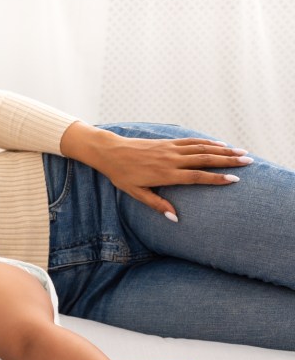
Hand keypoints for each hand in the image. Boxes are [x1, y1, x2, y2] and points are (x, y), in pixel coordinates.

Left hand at [60, 122, 252, 218]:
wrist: (111, 152)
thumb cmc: (122, 175)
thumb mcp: (136, 193)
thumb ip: (157, 204)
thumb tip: (174, 219)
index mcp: (166, 174)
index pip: (197, 177)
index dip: (216, 178)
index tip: (234, 180)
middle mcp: (172, 160)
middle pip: (205, 159)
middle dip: (228, 160)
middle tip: (248, 162)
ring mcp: (171, 148)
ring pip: (202, 148)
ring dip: (223, 149)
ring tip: (242, 152)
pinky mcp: (168, 142)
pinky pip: (192, 141)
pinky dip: (208, 142)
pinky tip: (220, 144)